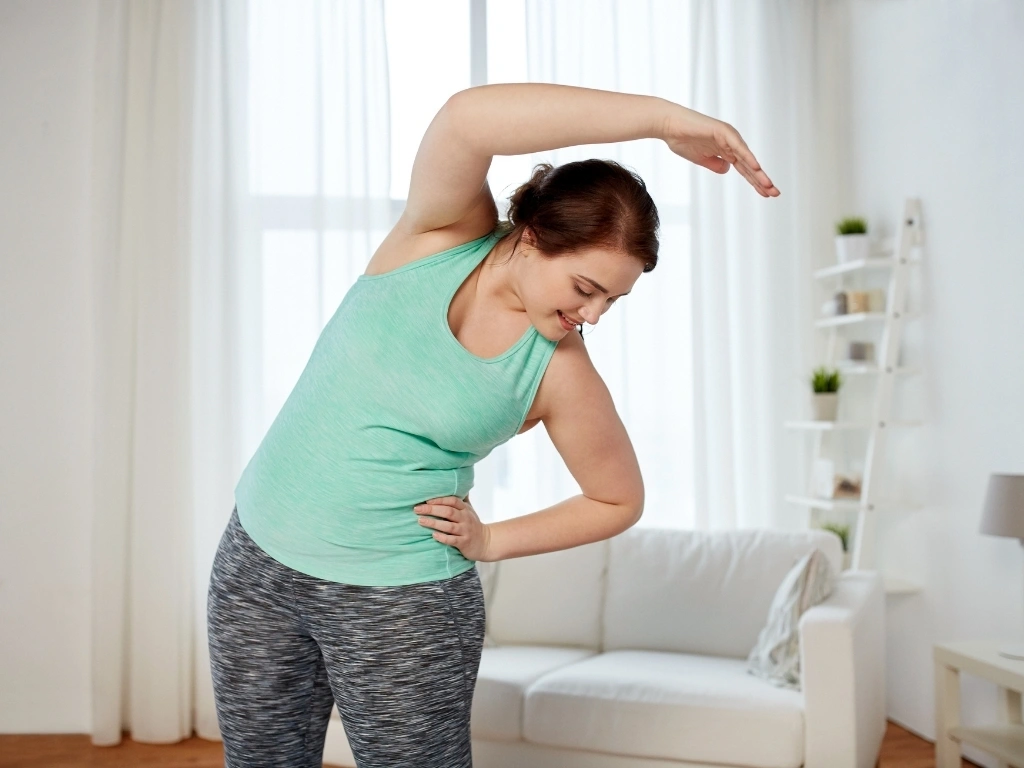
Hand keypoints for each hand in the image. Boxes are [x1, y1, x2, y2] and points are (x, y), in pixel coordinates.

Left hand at [414, 495, 493, 561]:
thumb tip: (455, 482)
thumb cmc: (472, 524)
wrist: (486, 542)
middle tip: (417, 509)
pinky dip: (443, 537)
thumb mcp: (469, 509)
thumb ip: (461, 498)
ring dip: (434, 523)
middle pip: (448, 512)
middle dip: (432, 510)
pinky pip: (452, 540)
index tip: (426, 500)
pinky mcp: (464, 543)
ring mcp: (465, 531)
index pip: (453, 501)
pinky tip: (433, 535)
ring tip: (420, 521)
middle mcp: (466, 518)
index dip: (440, 500)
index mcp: (465, 509)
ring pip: (449, 526)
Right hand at [663, 105, 778, 197]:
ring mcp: (728, 137)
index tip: (766, 194)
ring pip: (746, 158)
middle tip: (775, 193)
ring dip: (757, 172)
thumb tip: (727, 170)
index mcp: (726, 151)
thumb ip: (715, 164)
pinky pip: (737, 147)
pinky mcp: (722, 131)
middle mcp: (731, 144)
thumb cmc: (682, 140)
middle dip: (761, 180)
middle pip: (749, 165)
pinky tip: (756, 168)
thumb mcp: (701, 159)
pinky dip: (747, 157)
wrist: (669, 126)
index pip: (744, 170)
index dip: (755, 182)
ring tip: (768, 185)